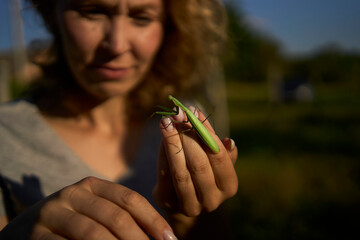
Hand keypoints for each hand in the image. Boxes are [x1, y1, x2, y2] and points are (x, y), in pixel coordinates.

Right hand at [1, 177, 175, 239]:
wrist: (22, 231)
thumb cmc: (69, 224)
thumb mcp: (94, 212)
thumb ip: (120, 218)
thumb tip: (159, 236)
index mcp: (91, 185)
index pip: (129, 199)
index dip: (153, 219)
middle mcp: (72, 194)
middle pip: (116, 217)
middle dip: (139, 239)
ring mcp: (52, 213)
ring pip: (95, 234)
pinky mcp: (35, 236)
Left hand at [153, 106, 237, 216]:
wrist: (183, 199)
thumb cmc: (204, 172)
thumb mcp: (216, 162)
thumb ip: (221, 150)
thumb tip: (228, 141)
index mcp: (229, 186)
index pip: (219, 156)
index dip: (206, 132)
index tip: (194, 111)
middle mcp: (212, 200)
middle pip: (199, 164)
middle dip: (187, 135)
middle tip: (177, 114)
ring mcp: (190, 205)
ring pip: (180, 171)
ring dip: (172, 142)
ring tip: (166, 121)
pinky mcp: (169, 203)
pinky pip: (165, 175)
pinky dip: (163, 153)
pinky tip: (162, 136)